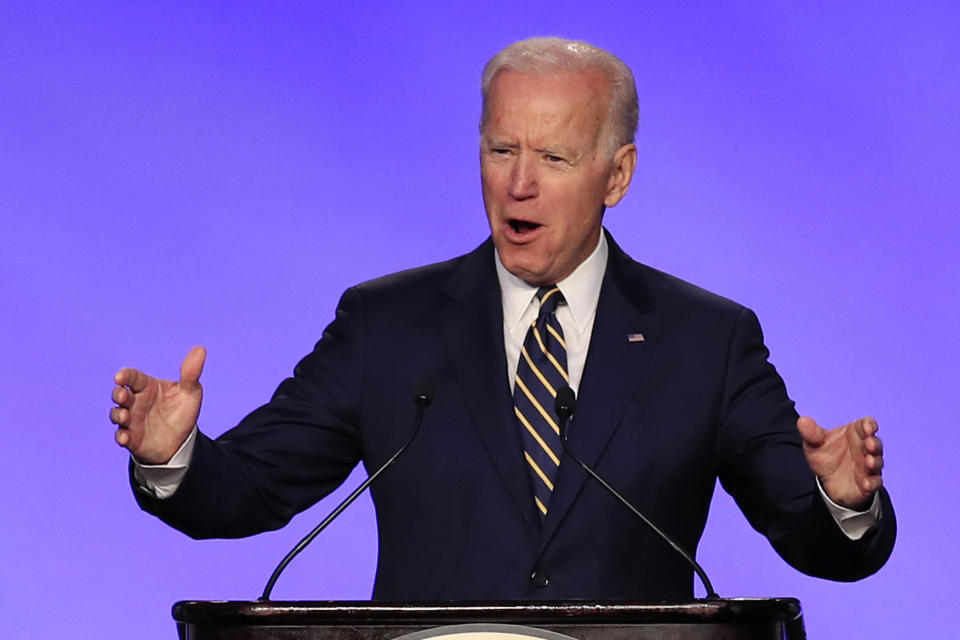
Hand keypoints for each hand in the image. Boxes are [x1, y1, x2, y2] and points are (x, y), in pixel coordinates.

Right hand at [110, 346, 205, 464]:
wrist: (182, 440)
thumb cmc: (182, 412)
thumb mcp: (190, 392)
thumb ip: (191, 373)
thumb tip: (201, 349)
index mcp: (147, 386)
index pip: (133, 377)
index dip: (125, 375)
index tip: (120, 377)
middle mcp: (135, 401)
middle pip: (120, 394)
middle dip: (118, 394)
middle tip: (122, 396)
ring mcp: (131, 419)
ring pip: (117, 414)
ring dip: (118, 414)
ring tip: (125, 416)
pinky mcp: (131, 437)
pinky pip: (121, 436)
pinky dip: (121, 436)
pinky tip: (125, 438)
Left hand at [797, 415, 883, 510]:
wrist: (827, 481)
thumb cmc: (826, 455)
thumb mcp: (814, 444)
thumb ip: (811, 433)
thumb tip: (802, 420)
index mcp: (855, 433)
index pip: (866, 425)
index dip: (869, 425)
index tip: (868, 428)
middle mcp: (865, 448)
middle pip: (875, 443)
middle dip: (874, 444)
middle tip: (869, 444)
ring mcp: (868, 466)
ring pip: (877, 463)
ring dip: (874, 462)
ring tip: (868, 462)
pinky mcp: (868, 483)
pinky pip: (874, 483)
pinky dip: (871, 483)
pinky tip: (865, 483)